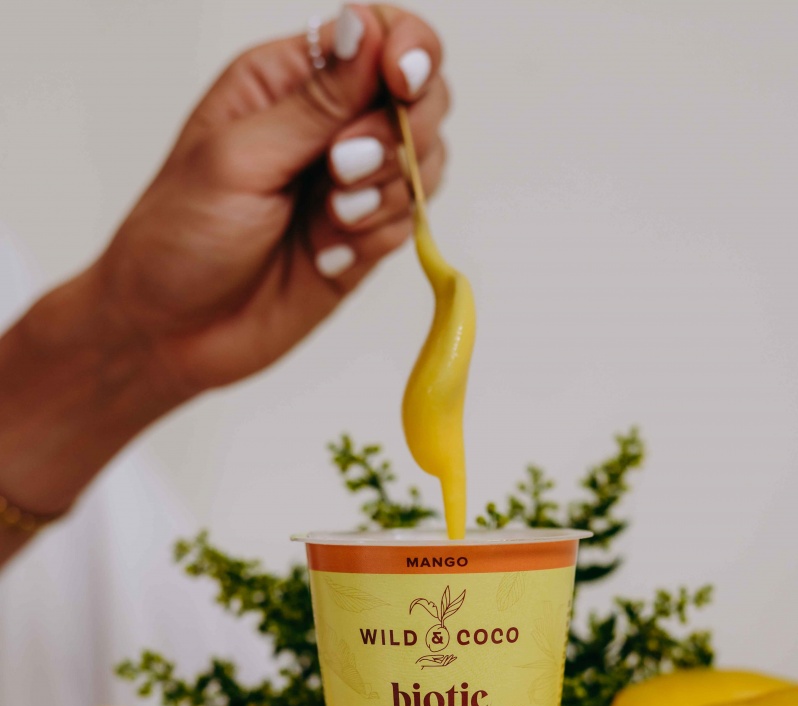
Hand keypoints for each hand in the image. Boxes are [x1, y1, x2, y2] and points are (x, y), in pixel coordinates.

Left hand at [97, 4, 448, 398]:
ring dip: (388, 190)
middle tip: (342, 168)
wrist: (170, 334)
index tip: (402, 82)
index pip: (380, 35)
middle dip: (401, 130)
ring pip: (424, 162)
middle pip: (420, 95)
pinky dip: (377, 237)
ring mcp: (350, 186)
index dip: (408, 50)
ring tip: (331, 219)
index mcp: (288, 82)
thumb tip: (368, 27)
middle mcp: (326, 126)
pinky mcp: (363, 241)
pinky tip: (327, 255)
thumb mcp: (239, 158)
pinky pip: (408, 223)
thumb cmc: (178, 240)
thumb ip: (316, 102)